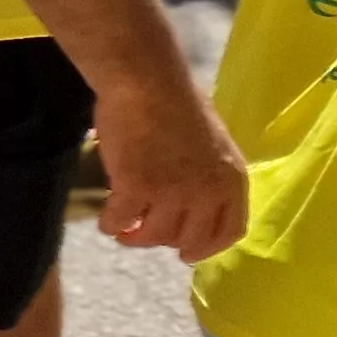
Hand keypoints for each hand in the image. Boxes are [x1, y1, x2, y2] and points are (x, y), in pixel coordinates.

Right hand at [91, 83, 247, 260]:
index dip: (206, 247)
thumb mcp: (211, 143)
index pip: (229, 231)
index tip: (186, 253)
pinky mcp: (135, 188)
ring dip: (135, 237)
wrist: (146, 82)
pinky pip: (120, 221)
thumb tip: (189, 197)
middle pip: (188, 238)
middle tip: (144, 235)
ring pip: (153, 235)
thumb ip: (207, 174)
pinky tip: (105, 219)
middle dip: (164, 242)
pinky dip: (110, 224)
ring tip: (121, 229)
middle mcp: (206, 192)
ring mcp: (171, 193)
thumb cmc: (176, 102)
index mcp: (231, 180)